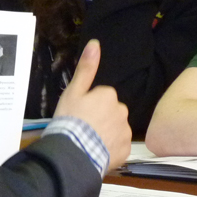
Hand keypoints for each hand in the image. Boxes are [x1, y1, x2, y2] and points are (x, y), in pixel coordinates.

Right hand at [52, 40, 131, 171]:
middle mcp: (122, 111)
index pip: (102, 97)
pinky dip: (110, 148)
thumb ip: (86, 68)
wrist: (73, 152)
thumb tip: (95, 43)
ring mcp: (125, 132)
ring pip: (116, 129)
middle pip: (111, 112)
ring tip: (89, 142)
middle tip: (84, 129)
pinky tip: (97, 152)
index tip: (79, 114)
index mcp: (109, 95)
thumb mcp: (73, 91)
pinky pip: (119, 146)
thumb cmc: (71, 120)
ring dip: (106, 134)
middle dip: (101, 118)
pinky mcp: (126, 150)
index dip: (89, 105)